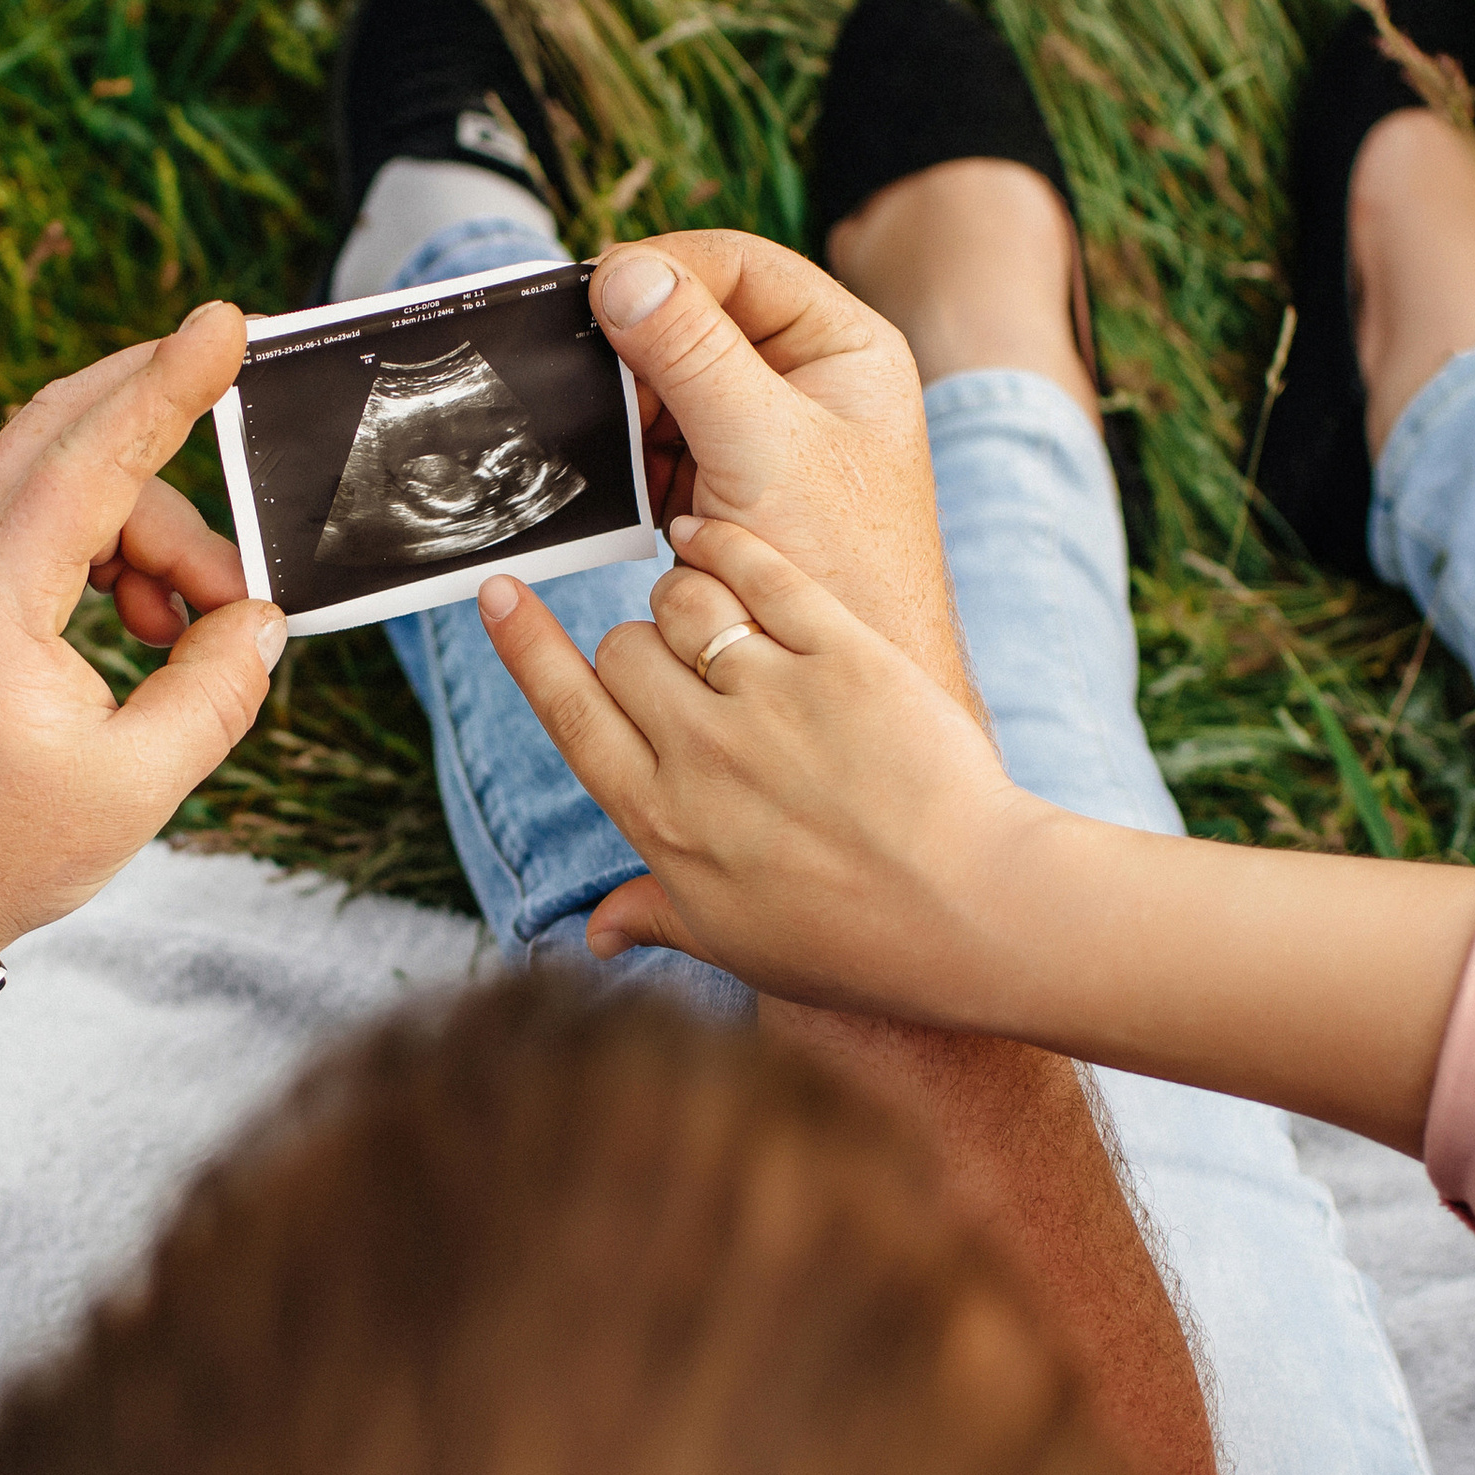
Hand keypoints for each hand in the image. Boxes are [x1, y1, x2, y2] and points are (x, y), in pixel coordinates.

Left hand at [0, 301, 284, 955]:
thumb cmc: (1, 848)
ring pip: (73, 480)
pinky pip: (56, 522)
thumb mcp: (136, 785)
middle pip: (65, 426)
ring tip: (197, 628)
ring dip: (158, 527)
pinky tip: (154, 625)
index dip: (168, 386)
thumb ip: (215, 689)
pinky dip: (121, 550)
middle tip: (239, 375)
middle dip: (158, 402)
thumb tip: (263, 620)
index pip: (91, 458)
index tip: (226, 324)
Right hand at [482, 514, 1053, 1021]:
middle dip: (635, 647)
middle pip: (621, 650)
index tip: (497, 592)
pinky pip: (761, 572)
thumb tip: (595, 934)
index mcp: (661, 819)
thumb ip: (657, 914)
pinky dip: (727, 542)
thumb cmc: (856, 943)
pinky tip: (714, 532)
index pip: (567, 711)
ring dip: (686, 596)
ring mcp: (771, 697)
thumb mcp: (735, 943)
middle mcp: (701, 751)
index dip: (524, 647)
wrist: (976, 917)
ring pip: (682, 601)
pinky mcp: (842, 655)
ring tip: (712, 612)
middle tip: (679, 665)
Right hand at [590, 230, 970, 703]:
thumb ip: (693, 355)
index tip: (596, 291)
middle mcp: (804, 379)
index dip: (667, 269)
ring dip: (624, 404)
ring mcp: (758, 434)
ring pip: (663, 383)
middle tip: (581, 367)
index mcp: (843, 347)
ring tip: (597, 431)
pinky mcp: (720, 484)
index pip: (741, 266)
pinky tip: (609, 475)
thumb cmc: (842, 567)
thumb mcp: (764, 447)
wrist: (841, 696)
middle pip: (692, 319)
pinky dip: (623, 452)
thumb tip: (622, 273)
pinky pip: (653, 442)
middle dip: (634, 345)